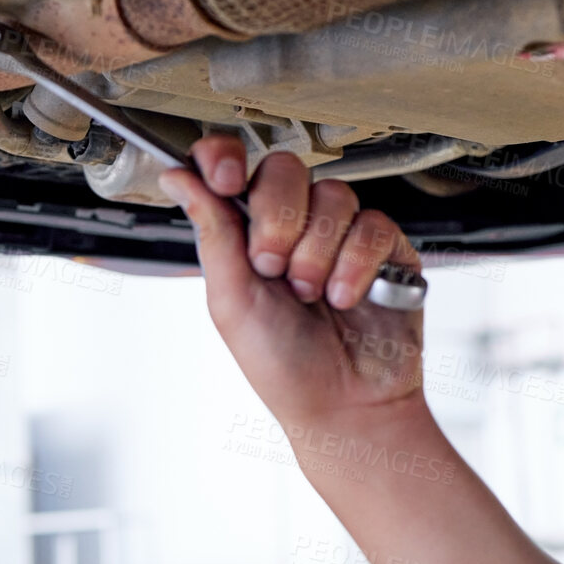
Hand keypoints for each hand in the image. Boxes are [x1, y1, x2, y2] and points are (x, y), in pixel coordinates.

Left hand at [159, 136, 427, 434]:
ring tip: (312, 297)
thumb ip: (212, 232)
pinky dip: (355, 266)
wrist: (342, 406)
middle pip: (286, 170)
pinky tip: (346, 298)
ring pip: (334, 196)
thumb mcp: (230, 300)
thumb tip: (177, 177)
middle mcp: (294, 225)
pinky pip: (374, 224)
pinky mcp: (387, 249)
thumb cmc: (281, 364)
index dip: (226, 157)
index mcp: (246, 233)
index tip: (225, 177)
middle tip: (273, 269)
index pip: (232, 166)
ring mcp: (342, 234)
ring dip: (316, 253)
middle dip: (277, 220)